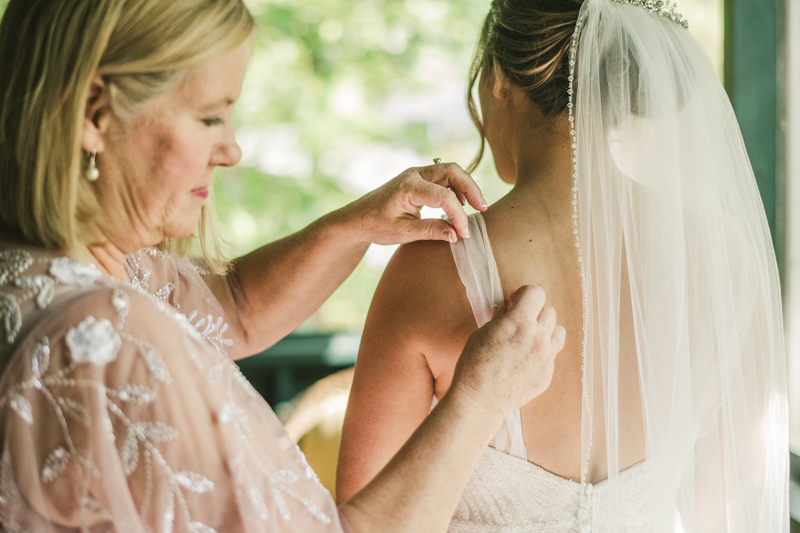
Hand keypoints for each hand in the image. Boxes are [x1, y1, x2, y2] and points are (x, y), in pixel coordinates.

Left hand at [344, 163, 487, 244]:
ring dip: (466, 187)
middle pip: (453, 171)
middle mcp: (414, 174)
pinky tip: (460, 206)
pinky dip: (456, 189)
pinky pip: (444, 178)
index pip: (445, 197)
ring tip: (476, 208)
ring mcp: (417, 174)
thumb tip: (456, 235)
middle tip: (483, 208)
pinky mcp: (420, 179)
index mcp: (408, 186)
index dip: (459, 215)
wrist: (358, 218)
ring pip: (450, 172)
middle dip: (471, 188)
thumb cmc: (376, 225)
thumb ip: (431, 231)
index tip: (465, 235)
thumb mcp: (402, 233)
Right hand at [450, 285, 565, 421]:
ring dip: (545, 330)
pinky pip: (552, 355)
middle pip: (549, 311)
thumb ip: (500, 318)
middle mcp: (538, 338)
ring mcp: (545, 358)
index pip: (536, 293)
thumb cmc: (474, 365)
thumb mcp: (482, 333)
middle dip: (534, 312)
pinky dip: (542, 352)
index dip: (524, 294)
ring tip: (529, 338)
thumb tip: (507, 309)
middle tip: (520, 321)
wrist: (479, 399)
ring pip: (558, 331)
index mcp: (520, 323)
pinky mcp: (547, 374)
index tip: (515, 302)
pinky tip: (524, 360)